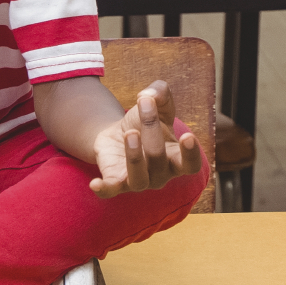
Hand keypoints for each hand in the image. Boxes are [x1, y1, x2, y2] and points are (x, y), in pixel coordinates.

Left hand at [89, 81, 203, 197]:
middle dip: (152, 128)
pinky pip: (110, 191)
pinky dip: (104, 189)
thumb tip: (152, 93)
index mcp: (175, 158)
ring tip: (130, 133)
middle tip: (145, 102)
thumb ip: (160, 93)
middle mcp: (160, 175)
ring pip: (139, 179)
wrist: (117, 134)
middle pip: (159, 159)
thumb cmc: (143, 122)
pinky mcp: (115, 182)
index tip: (187, 136)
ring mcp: (138, 181)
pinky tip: (94, 183)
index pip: (191, 165)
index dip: (191, 154)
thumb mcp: (155, 103)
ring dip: (135, 157)